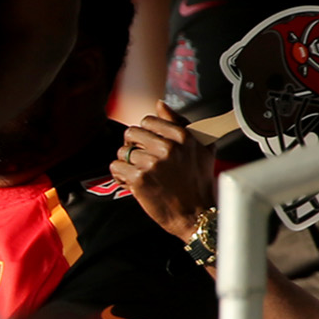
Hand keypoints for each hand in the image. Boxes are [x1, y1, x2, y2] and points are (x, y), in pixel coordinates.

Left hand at [108, 108, 215, 244]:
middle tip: (142, 159)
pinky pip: (116, 168)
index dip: (145, 133)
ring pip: (122, 152)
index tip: (149, 145)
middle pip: (131, 133)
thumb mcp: (202, 147)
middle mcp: (167, 147)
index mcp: (182, 136)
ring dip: (127, 163)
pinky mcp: (139, 179)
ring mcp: (152, 163)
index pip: (148, 121)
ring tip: (140, 173)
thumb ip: (181, 122)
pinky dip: (120, 176)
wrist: (195, 214)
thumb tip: (160, 104)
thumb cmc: (198, 182)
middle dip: (133, 146)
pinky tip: (132, 182)